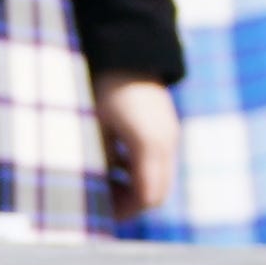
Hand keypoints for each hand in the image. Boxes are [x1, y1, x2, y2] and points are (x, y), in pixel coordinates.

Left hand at [97, 75, 181, 221]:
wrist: (126, 51)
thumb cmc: (106, 88)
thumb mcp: (97, 127)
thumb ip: (103, 162)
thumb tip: (99, 191)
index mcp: (150, 144)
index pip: (146, 197)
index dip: (122, 212)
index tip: (98, 213)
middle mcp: (165, 142)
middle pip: (156, 193)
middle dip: (129, 204)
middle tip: (101, 204)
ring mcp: (168, 135)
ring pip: (158, 180)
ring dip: (134, 190)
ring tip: (105, 186)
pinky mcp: (164, 129)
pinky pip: (157, 164)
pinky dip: (138, 174)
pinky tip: (115, 167)